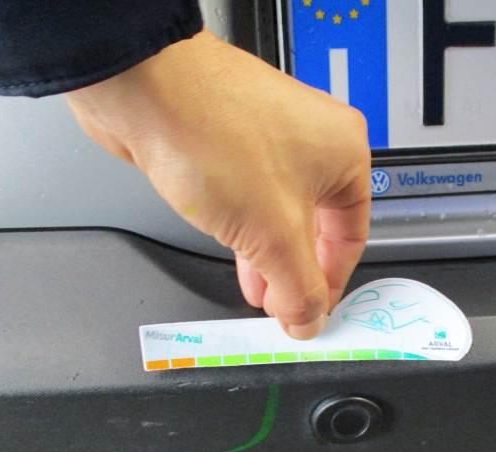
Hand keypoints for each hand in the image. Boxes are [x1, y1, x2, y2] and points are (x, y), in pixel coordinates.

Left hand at [65, 30, 370, 338]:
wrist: (143, 87)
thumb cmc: (214, 134)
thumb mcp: (272, 235)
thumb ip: (298, 287)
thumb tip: (309, 320)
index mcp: (345, 153)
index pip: (351, 235)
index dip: (331, 282)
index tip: (312, 313)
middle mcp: (314, 140)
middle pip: (316, 225)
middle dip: (295, 272)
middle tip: (283, 308)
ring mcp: (271, 136)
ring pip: (280, 212)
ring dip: (269, 256)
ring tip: (258, 291)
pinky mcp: (232, 138)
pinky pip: (249, 196)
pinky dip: (246, 229)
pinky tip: (234, 252)